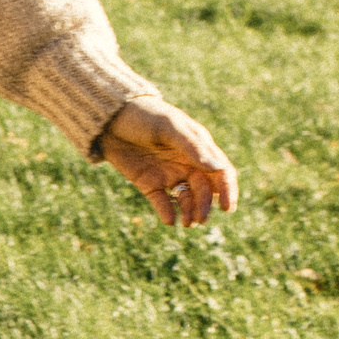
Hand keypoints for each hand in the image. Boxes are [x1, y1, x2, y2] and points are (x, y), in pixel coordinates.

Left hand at [97, 99, 237, 226]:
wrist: (111, 119)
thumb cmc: (146, 115)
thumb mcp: (169, 127)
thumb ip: (192, 147)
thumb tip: (217, 167)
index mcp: (199, 149)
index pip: (221, 172)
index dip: (228, 191)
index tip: (227, 208)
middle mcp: (187, 164)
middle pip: (204, 190)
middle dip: (204, 206)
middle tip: (199, 219)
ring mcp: (168, 175)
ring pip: (185, 199)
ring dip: (189, 212)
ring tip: (186, 223)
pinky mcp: (149, 184)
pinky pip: (162, 202)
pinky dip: (167, 213)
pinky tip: (169, 221)